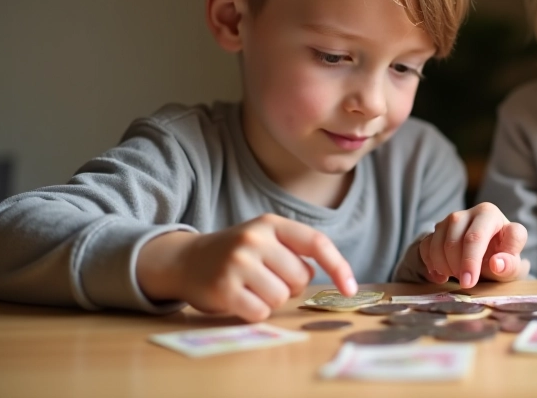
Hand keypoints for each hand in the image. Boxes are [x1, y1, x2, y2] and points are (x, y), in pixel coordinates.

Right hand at [137, 214, 356, 321]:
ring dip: (271, 300)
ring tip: (251, 287)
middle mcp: (255, 238)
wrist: (185, 260)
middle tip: (265, 278)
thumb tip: (331, 276)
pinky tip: (240, 299)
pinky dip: (255, 312)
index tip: (350, 288)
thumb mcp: (265, 238)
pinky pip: (260, 312)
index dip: (338, 266)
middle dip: (288, 285)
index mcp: (271, 224)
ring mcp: (238, 263)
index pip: (316, 243)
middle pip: (300, 279)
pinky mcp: (224, 288)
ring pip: (281, 298)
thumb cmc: (237, 254)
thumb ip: (295, 249)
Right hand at [419, 202, 528, 287]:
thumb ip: (510, 265)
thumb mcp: (513, 266)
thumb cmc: (503, 259)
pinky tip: (442, 276)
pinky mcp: (438, 230)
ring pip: (437, 242)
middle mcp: (469, 212)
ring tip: (457, 277)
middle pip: (453, 240)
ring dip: (444, 266)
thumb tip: (497, 263)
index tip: (468, 283)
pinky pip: (426, 245)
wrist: (493, 258)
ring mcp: (451, 220)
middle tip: (466, 282)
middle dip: (457, 266)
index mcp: (490, 214)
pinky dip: (431, 264)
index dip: (470, 261)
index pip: (476, 236)